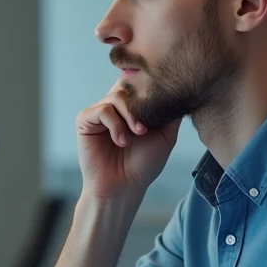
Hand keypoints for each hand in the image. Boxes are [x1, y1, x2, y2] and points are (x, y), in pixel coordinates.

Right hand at [76, 85, 179, 200]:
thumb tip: (181, 90)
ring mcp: (98, 113)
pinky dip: (115, 124)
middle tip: (145, 128)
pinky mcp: (85, 121)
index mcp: (131, 108)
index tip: (158, 83)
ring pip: (116, 96)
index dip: (145, 80)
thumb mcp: (166, 136)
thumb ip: (171, 113)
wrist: (124, 187)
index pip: (136, 81)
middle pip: (128, 85)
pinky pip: (102, 110)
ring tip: (136, 135)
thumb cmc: (143, 165)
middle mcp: (114, 107)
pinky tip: (121, 141)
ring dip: (129, 115)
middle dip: (140, 103)